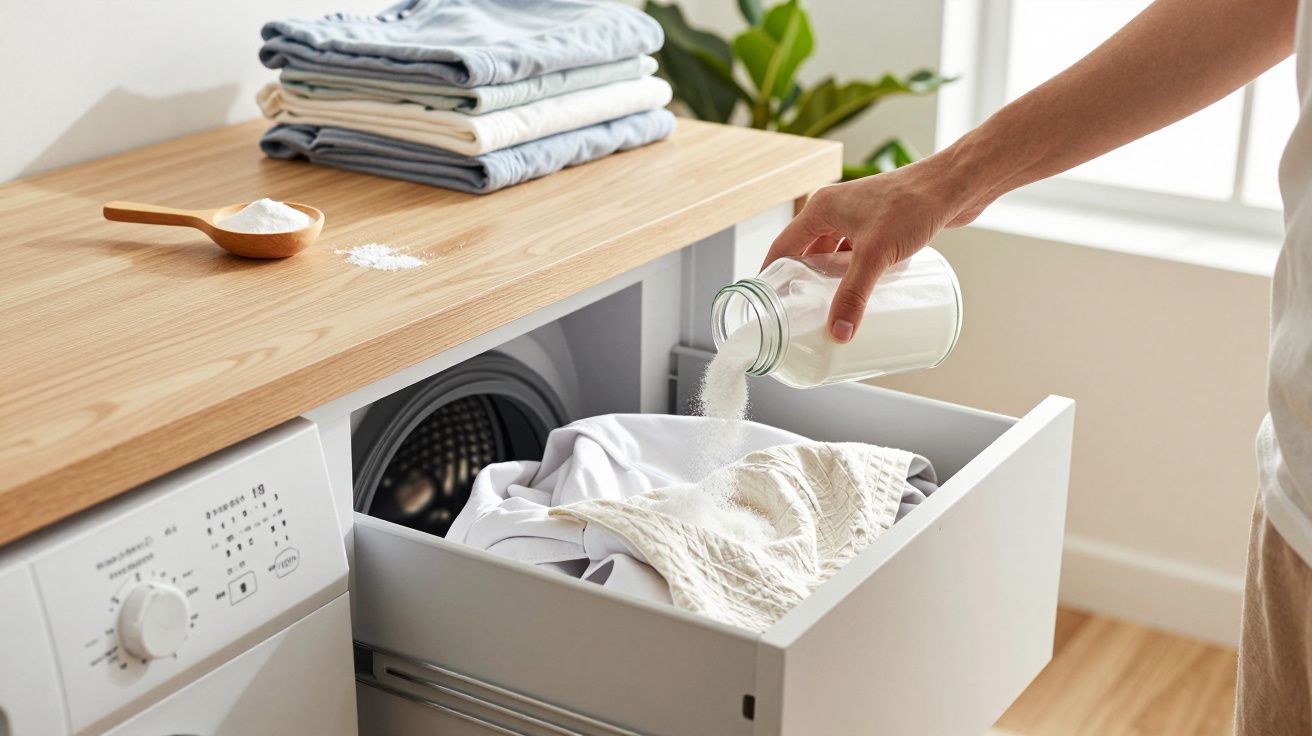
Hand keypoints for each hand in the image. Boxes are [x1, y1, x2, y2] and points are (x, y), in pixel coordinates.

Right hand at [761, 153, 986, 342]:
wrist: (954, 185)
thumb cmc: (912, 205)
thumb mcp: (876, 255)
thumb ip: (854, 295)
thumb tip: (839, 333)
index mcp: (820, 209)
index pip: (783, 246)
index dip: (772, 274)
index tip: (768, 301)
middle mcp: (835, 209)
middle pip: (808, 251)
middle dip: (804, 281)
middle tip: (801, 311)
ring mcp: (858, 215)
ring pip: (834, 253)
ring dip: (832, 277)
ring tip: (829, 306)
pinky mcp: (880, 222)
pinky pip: (857, 251)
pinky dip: (855, 270)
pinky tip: (863, 289)